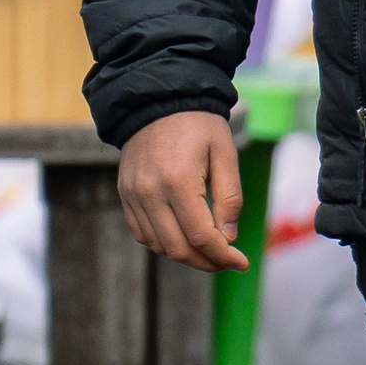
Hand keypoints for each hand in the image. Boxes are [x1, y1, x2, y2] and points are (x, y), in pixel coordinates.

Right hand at [117, 109, 250, 272]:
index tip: (241, 263)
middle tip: (228, 262)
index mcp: (178, 182)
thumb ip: (229, 197)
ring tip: (210, 253)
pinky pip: (142, 232)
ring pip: (158, 245)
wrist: (157, 101)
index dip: (222, 255)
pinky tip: (184, 239)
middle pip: (177, 248)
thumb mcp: (225, 154)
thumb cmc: (199, 125)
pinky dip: (163, 243)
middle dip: (206, 262)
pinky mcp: (124, 195)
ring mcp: (132, 196)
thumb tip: (227, 237)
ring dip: (185, 256)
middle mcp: (149, 194)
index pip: (200, 236)